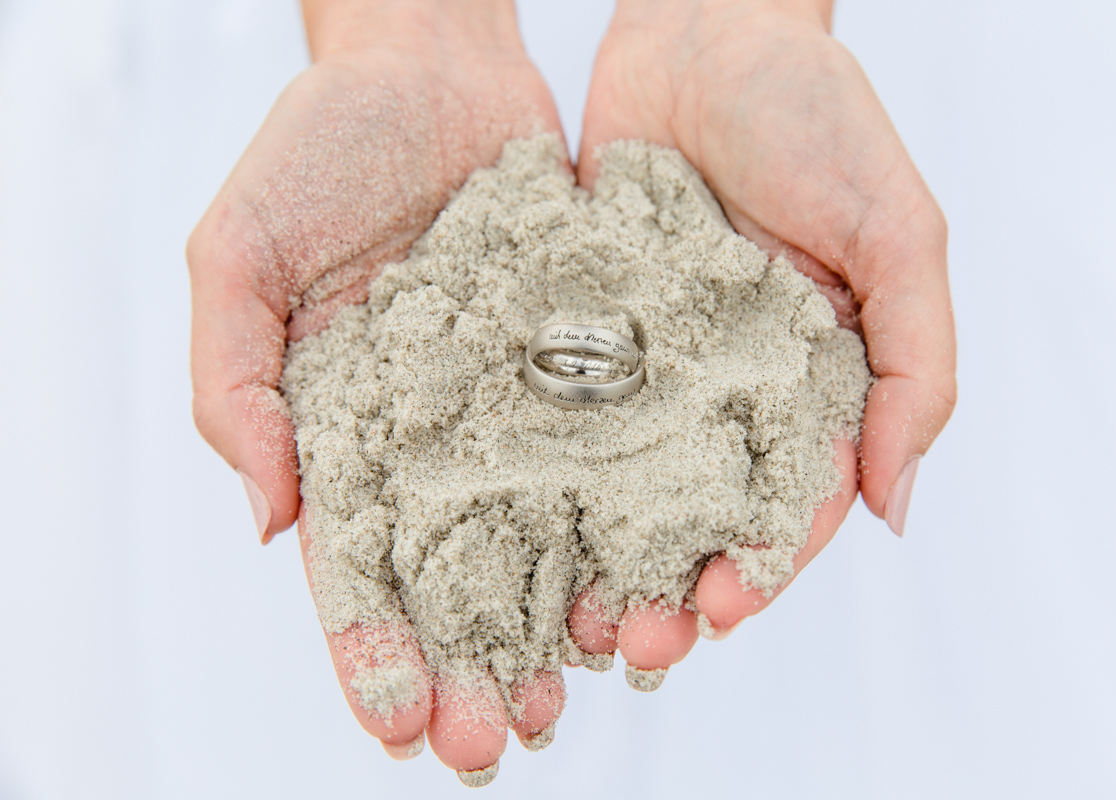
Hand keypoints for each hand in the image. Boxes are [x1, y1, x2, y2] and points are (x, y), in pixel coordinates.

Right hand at [188, 0, 567, 775]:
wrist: (434, 65)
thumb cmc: (319, 147)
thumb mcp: (239, 254)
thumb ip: (235, 385)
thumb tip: (270, 522)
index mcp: (348, 428)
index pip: (355, 563)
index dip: (373, 648)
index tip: (401, 724)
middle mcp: (439, 434)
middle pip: (457, 574)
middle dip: (475, 663)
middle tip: (500, 743)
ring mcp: (516, 404)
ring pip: (542, 534)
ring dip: (556, 619)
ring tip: (580, 692)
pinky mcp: (588, 363)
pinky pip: (610, 452)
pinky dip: (624, 522)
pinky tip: (644, 585)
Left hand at [569, 0, 955, 665]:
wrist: (704, 27)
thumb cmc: (817, 118)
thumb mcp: (899, 232)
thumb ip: (917, 366)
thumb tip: (896, 507)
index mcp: (809, 383)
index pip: (789, 498)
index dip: (759, 564)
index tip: (719, 612)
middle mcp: (724, 389)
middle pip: (696, 513)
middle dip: (669, 584)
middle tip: (631, 645)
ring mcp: (647, 364)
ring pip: (620, 485)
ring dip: (598, 556)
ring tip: (566, 617)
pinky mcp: (578, 329)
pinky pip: (557, 411)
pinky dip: (538, 474)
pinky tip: (510, 525)